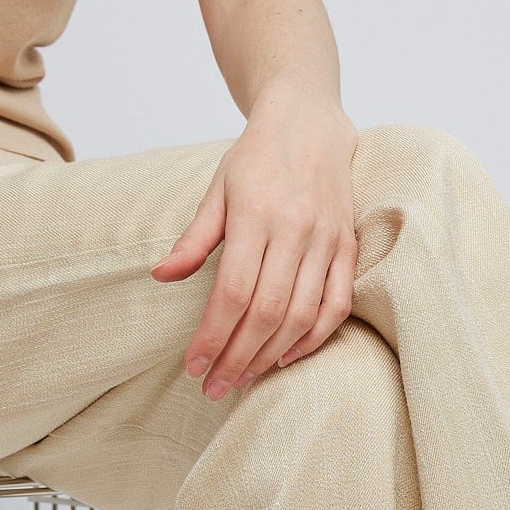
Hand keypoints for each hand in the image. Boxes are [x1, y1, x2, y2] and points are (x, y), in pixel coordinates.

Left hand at [151, 89, 358, 397]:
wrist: (310, 122)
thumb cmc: (257, 157)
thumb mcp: (217, 189)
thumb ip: (194, 238)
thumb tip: (162, 276)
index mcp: (256, 214)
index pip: (233, 292)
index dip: (213, 336)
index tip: (194, 367)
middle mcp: (295, 230)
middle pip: (266, 312)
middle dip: (237, 357)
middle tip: (215, 387)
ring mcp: (326, 241)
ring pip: (301, 316)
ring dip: (270, 356)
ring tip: (244, 379)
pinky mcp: (347, 248)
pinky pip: (336, 306)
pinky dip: (313, 338)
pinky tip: (286, 357)